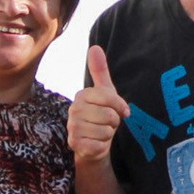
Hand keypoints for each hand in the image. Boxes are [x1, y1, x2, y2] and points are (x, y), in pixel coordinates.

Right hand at [70, 46, 130, 164]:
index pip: (109, 97)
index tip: (121, 111)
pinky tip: (97, 144)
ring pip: (106, 131)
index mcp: (82, 95)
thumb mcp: (104, 93)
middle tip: (107, 124)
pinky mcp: (75, 145)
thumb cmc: (100, 116)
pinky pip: (100, 145)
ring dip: (108, 135)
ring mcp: (73, 128)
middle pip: (110, 115)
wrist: (92, 144)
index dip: (120, 106)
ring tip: (101, 133)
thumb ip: (100, 71)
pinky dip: (103, 146)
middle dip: (114, 122)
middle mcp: (74, 110)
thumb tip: (94, 47)